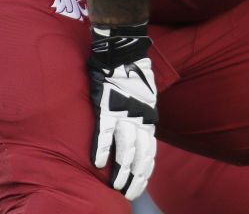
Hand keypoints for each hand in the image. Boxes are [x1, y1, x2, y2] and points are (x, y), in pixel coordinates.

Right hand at [87, 24, 157, 199]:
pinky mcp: (108, 107)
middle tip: (128, 194)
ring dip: (121, 170)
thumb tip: (138, 131)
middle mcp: (140, 119)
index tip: (140, 186)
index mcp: (149, 119)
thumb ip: (142, 115)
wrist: (124, 53)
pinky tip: (99, 164)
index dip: (145, 171)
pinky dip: (102, 149)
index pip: (149, 152)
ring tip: (116, 186)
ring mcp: (124, 114)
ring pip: (126, 148)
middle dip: (134, 177)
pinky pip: (105, 132)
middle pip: (140, 155)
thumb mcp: (146, 98)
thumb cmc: (133, 74)